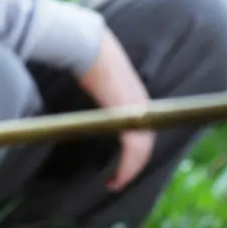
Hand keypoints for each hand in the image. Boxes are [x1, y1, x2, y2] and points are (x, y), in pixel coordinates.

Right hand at [76, 28, 153, 191]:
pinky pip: (134, 150)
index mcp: (134, 97)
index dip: (134, 150)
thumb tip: (81, 86)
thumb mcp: (94, 74)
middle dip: (133, 165)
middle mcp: (142, 105)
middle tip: (117, 180)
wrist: (89, 45)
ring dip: (130, 170)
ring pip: (141, 150)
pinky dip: (127, 167)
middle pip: (145, 143)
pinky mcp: (130, 117)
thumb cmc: (85, 55)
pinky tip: (115, 178)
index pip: (142, 130)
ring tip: (114, 183)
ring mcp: (138, 111)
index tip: (120, 163)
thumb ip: (95, 85)